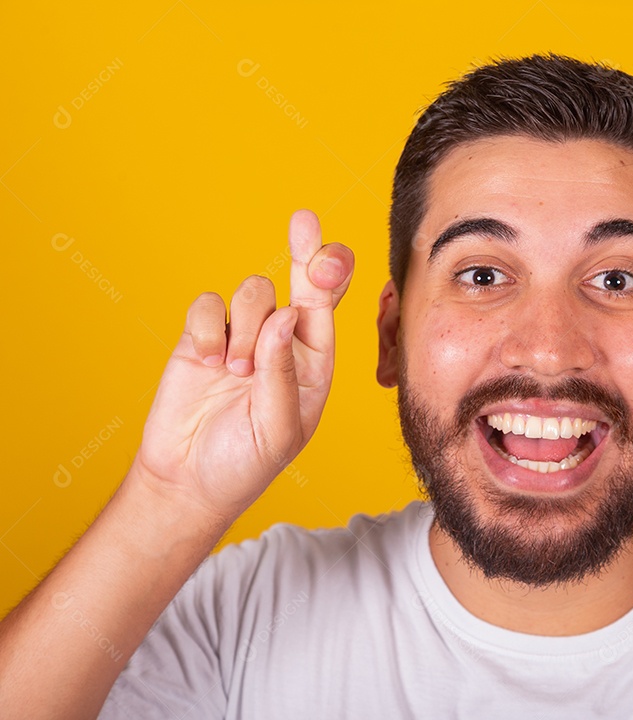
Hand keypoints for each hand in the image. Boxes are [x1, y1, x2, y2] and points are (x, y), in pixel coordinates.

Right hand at [131, 210, 353, 523]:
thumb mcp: (279, 428)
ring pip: (253, 291)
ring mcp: (242, 335)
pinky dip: (208, 328)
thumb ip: (282, 373)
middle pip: (300, 279)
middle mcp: (283, 340)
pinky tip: (208, 362)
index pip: (329, 308)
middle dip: (305, 250)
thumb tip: (286, 315)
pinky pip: (207, 305)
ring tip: (235, 371)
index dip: (332, 274)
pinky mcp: (201, 337)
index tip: (325, 259)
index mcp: (313, 360)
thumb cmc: (246, 463)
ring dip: (246, 326)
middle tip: (304, 221)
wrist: (187, 482)